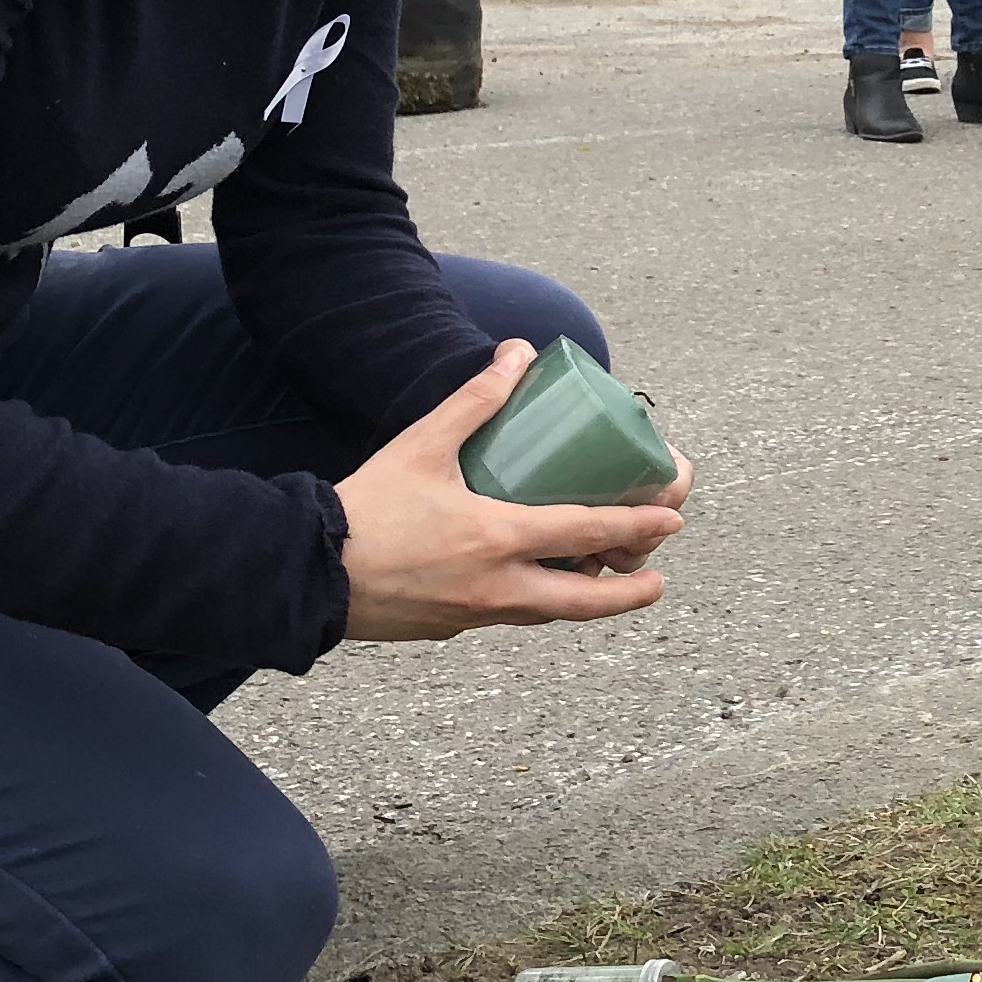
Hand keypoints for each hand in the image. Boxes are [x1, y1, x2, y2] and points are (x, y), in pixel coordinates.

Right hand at [335, 342, 690, 640]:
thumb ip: (475, 400)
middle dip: (626, 593)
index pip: (585, 533)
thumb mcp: (424, 445)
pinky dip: (532, 602)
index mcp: (498, 539)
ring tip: (604, 581)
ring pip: (544, 612)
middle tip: (657, 583)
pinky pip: (505, 615)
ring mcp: (473, 614)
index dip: (635, 526)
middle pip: (581, 600)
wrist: (309, 573)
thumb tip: (517, 353)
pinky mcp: (448, 629)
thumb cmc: (369, 507)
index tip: (672, 522)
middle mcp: (496, 587)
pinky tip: (531, 585)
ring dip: (581, 600)